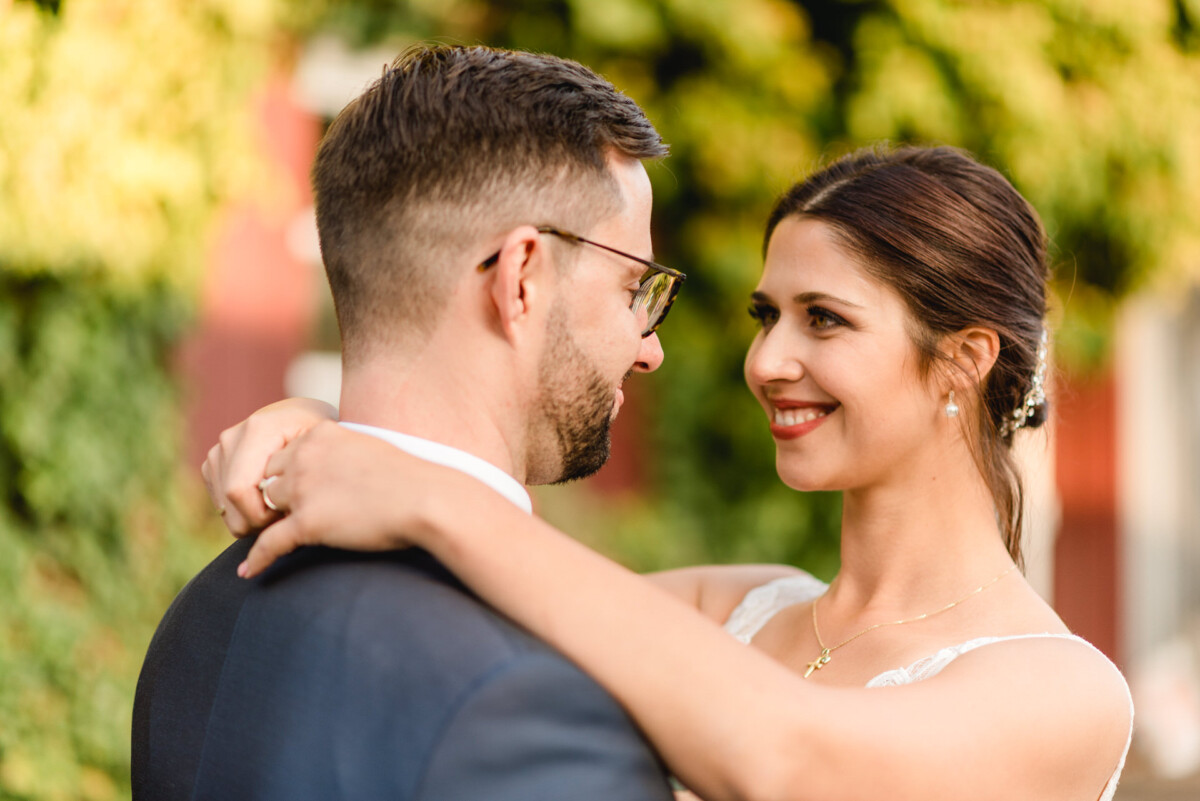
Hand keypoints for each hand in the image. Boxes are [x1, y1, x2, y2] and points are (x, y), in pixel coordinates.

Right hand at [202, 398, 337, 535]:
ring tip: (280, 506)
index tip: (289, 513)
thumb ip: (306, 474)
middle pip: (230, 502)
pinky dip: (243, 512)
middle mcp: (231, 438)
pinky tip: (266, 501)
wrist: (303, 418)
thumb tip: (285, 511)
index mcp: (257, 431)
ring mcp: (219, 451)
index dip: (262, 515)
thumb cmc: (320, 438)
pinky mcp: (213, 464)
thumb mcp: (325, 450)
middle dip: (257, 521)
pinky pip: (222, 505)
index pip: (239, 490)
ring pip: (225, 508)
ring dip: (251, 518)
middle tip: (286, 515)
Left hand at [237, 421, 475, 577]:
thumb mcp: (369, 448)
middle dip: (273, 499)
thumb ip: (343, 454)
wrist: (426, 499)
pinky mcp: (308, 522)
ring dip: (267, 523)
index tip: (288, 493)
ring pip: (266, 508)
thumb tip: (336, 471)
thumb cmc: (409, 478)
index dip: (285, 476)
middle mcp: (305, 456)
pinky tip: (248, 572)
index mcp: (320, 434)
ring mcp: (304, 489)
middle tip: (274, 518)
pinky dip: (257, 559)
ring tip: (261, 540)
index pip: (282, 454)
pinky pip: (270, 542)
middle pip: (268, 479)